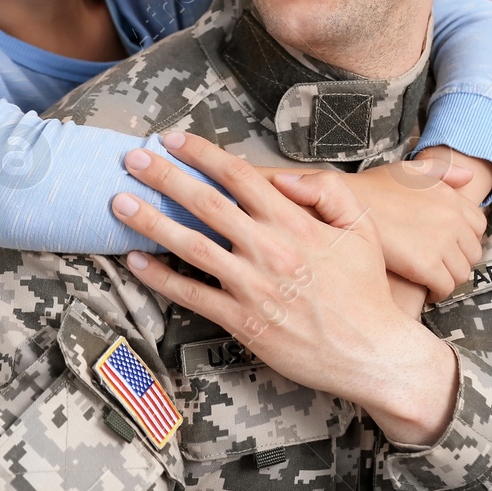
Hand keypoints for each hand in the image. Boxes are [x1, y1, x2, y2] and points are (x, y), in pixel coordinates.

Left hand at [116, 134, 458, 445]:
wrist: (372, 353)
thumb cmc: (365, 290)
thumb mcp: (362, 228)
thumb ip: (327, 193)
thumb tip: (285, 177)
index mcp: (295, 223)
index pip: (240, 176)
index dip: (203, 153)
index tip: (174, 139)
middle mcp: (269, 249)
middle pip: (206, 203)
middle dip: (165, 177)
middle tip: (133, 159)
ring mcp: (252, 287)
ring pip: (190, 246)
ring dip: (151, 222)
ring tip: (119, 203)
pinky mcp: (242, 322)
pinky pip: (192, 295)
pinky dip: (160, 278)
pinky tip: (136, 262)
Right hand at [338, 150, 491, 302]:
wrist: (343, 206)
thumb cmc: (371, 189)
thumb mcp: (408, 170)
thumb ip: (442, 171)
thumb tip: (469, 175)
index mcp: (451, 197)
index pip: (478, 226)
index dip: (464, 239)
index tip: (448, 246)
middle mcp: (452, 219)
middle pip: (473, 252)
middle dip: (458, 260)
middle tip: (438, 266)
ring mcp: (441, 242)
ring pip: (461, 273)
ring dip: (449, 278)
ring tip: (431, 279)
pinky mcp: (426, 265)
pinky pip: (445, 287)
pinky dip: (437, 292)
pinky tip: (424, 289)